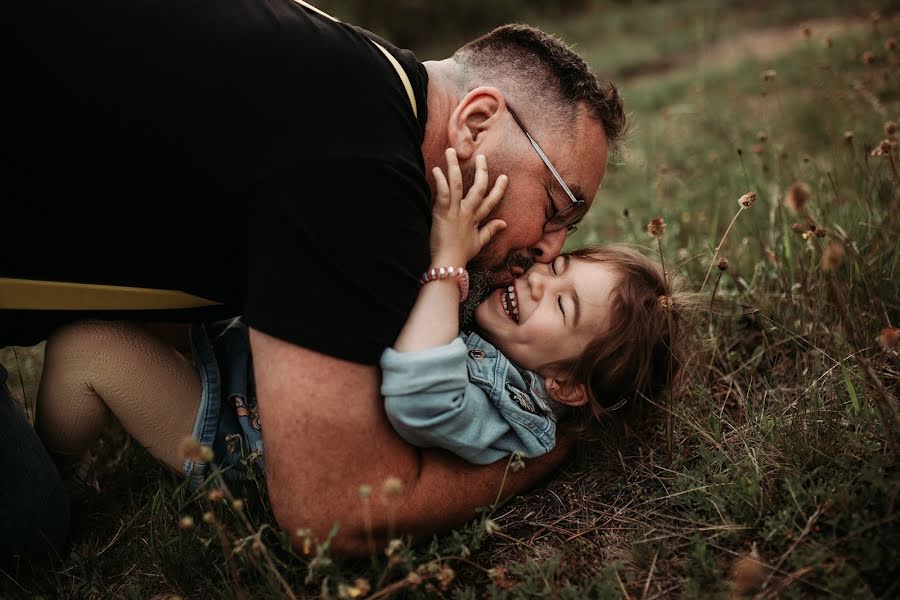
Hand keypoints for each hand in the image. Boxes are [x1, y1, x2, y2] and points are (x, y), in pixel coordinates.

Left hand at [430, 149, 507, 265]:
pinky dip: (440, 181)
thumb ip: (491, 231)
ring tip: (450, 152)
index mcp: (476, 219)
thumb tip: (504, 223)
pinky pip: (442, 193)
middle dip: (481, 171)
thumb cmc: (461, 254)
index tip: (504, 177)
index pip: (491, 201)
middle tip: (482, 157)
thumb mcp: (479, 243)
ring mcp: (455, 211)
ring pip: (457, 184)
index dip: (498, 189)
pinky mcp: (441, 213)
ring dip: (453, 167)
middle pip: (478, 188)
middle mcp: (467, 212)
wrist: (448, 263)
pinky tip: (437, 170)